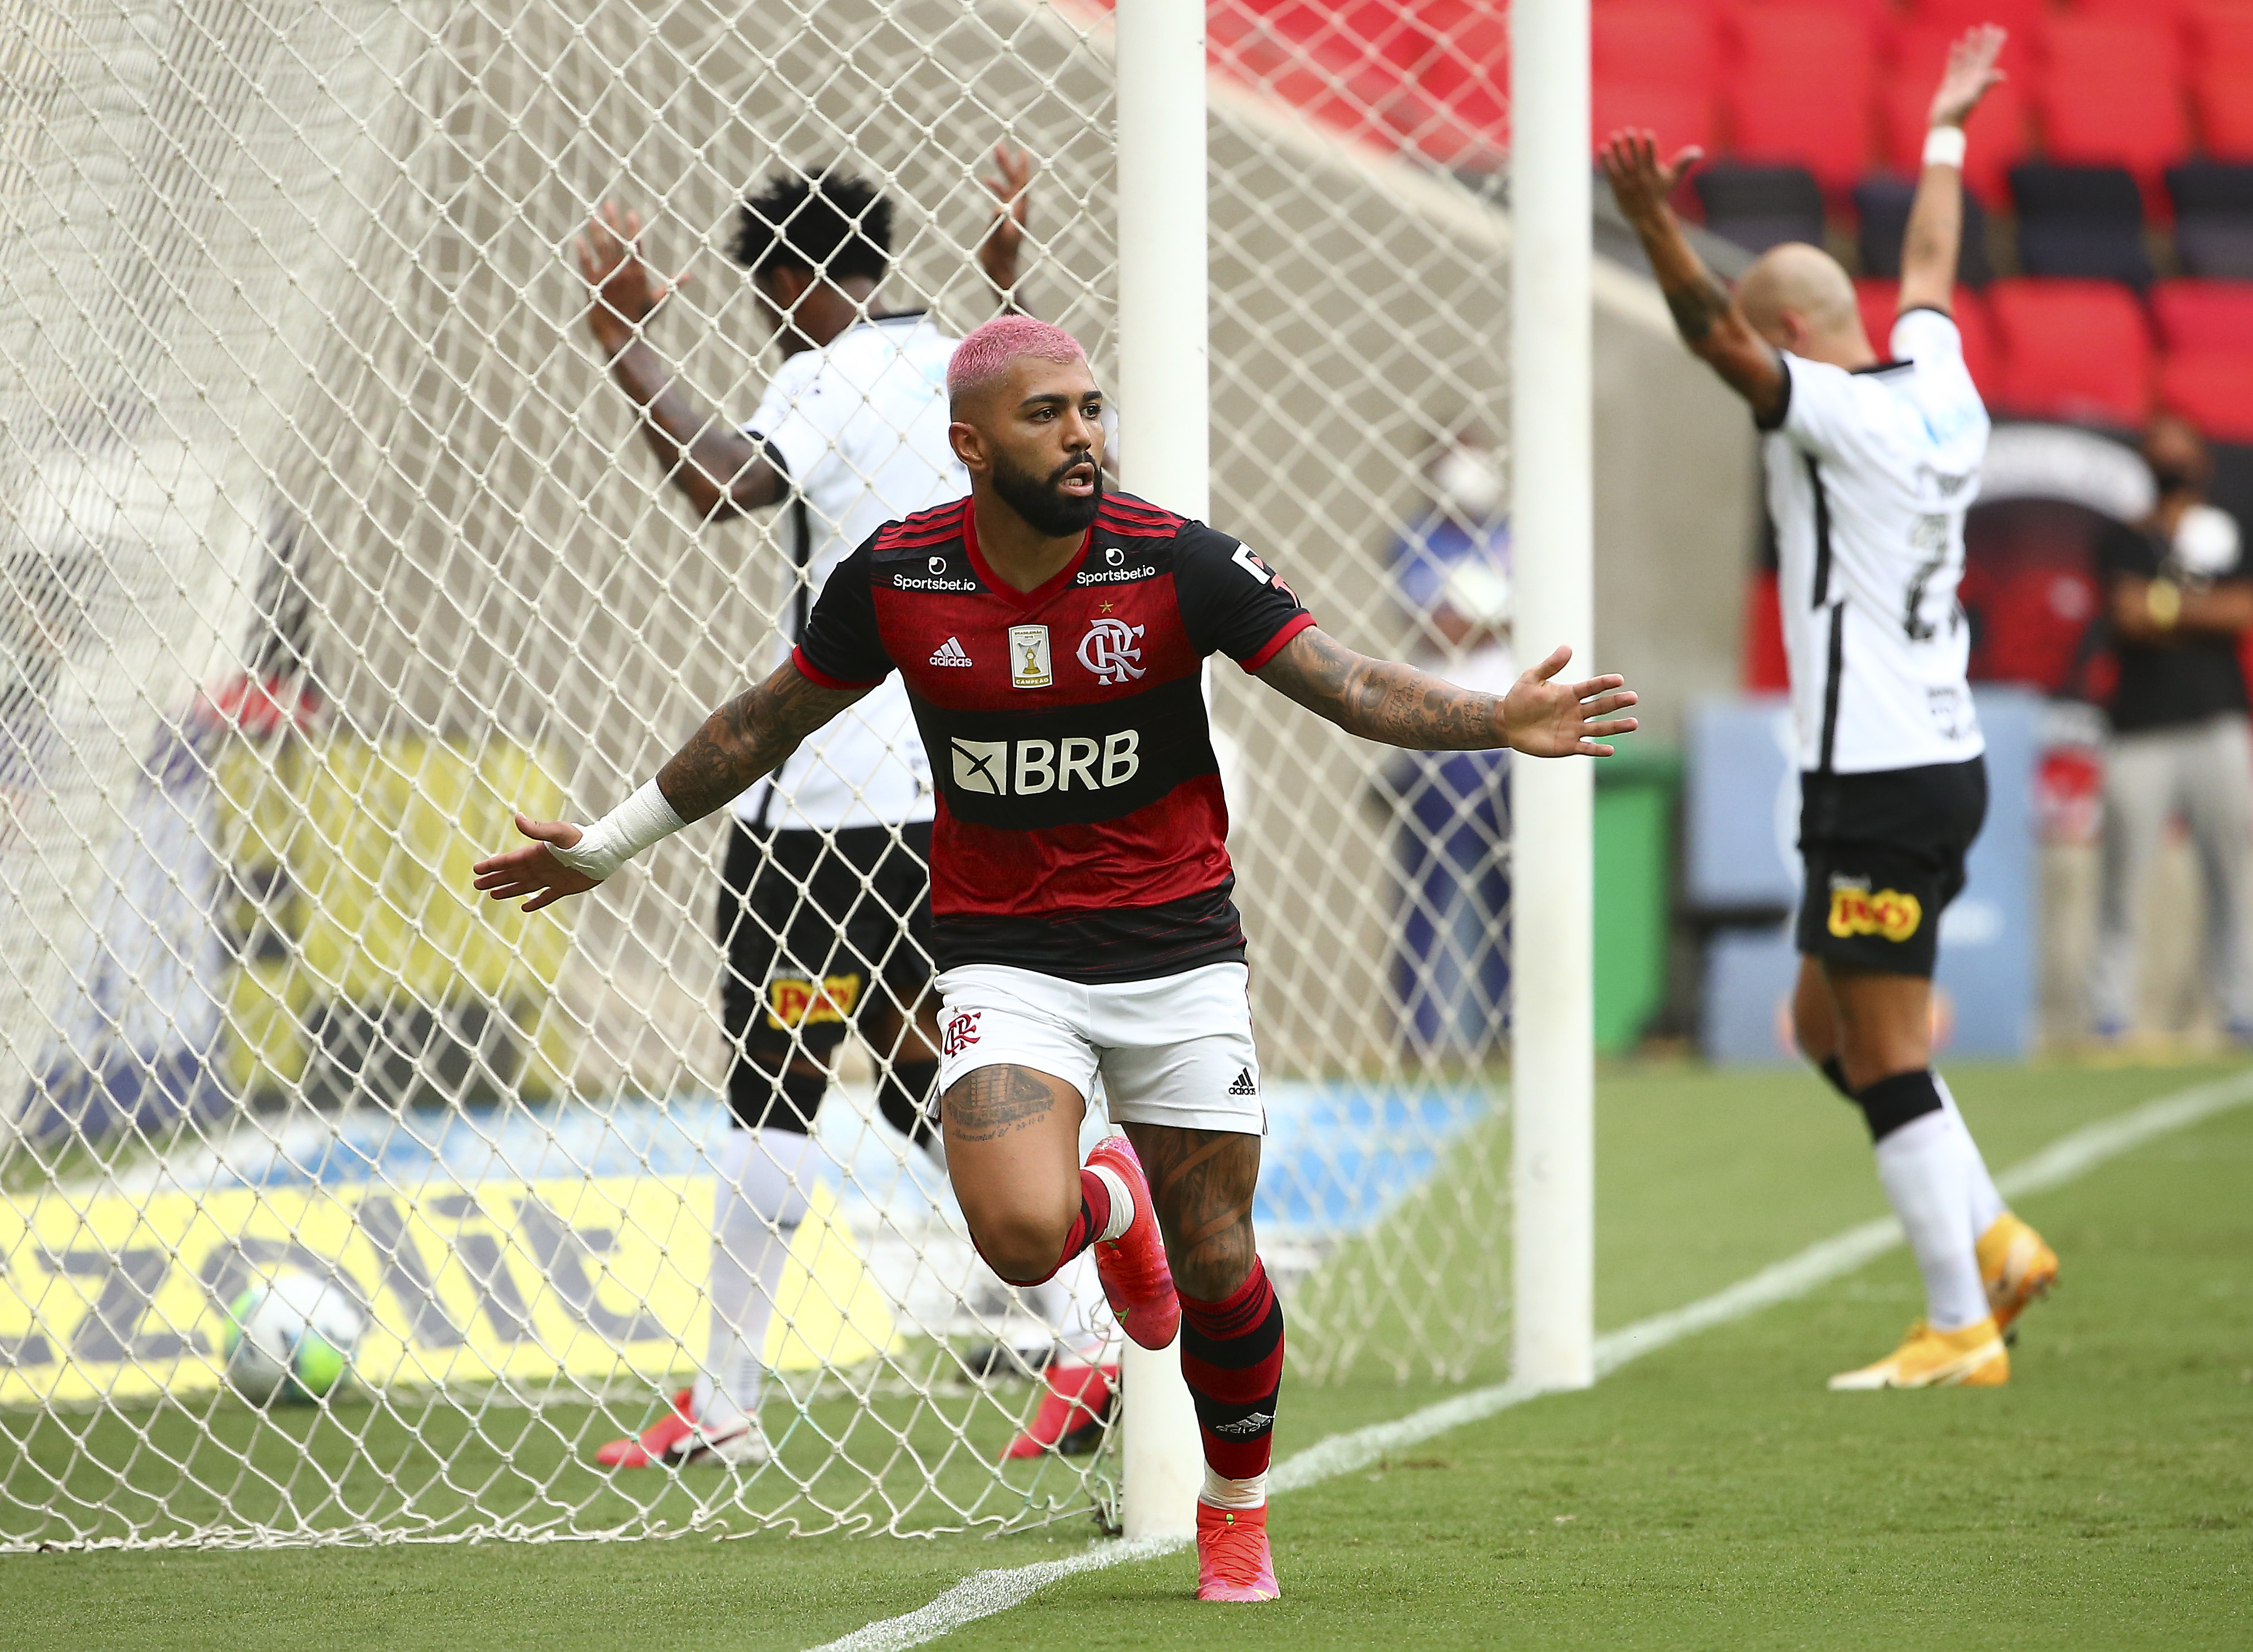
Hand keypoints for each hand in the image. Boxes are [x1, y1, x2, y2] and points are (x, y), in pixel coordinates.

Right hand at [472, 814, 599, 911]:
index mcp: (536, 853)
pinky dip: (535, 903)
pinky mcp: (564, 888)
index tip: (476, 869)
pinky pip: (546, 897)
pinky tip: (524, 907)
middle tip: (477, 884)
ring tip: (492, 894)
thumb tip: (517, 817)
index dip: (493, 865)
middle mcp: (541, 866)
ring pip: (524, 886)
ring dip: (508, 890)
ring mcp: (551, 877)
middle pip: (512, 874)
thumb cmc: (583, 839)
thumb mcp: (558, 833)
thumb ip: (538, 829)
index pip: (509, 861)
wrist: (605, 851)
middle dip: (494, 879)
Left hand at [575, 202, 690, 356]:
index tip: (631, 213)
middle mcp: (622, 273)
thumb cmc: (641, 319)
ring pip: (601, 249)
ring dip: (597, 230)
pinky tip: (579, 239)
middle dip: (613, 221)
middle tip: (609, 204)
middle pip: (617, 241)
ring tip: (592, 215)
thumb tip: (689, 275)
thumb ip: (673, 285)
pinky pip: (586, 265)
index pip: (636, 246)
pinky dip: (582, 252)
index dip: (633, 228)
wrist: (621, 337)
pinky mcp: (593, 285)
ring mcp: (606, 278)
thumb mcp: (658, 301)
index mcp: (639, 274)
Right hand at [977, 142, 1033, 298]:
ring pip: (1008, 186)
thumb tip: (999, 207)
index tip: (1021, 152)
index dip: (1021, 169)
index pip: (1021, 185)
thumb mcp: (998, 239)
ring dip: (1002, 171)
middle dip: (1007, 163)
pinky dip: (996, 186)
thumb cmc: (1000, 257)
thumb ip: (999, 223)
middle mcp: (1017, 210)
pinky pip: (1001, 196)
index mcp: (1018, 212)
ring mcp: (1011, 213)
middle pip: (1014, 181)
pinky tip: (987, 179)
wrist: (1001, 270)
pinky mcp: (1004, 217)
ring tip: (995, 154)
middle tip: (999, 146)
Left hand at [1501, 645, 1639, 757]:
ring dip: (1616, 726)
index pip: (1592, 687)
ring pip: (1599, 728)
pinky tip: (1611, 749)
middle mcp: (1576, 711)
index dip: (1605, 683)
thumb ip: (1550, 665)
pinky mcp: (1567, 745)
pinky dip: (1598, 750)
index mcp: (1570, 693)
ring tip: (1634, 723)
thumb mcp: (1532, 678)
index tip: (1619, 680)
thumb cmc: (1520, 698)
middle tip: (1633, 698)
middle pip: (1601, 706)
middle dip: (1617, 702)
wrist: (1508, 722)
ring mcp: (1574, 729)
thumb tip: (1567, 647)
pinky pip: (1586, 748)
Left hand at [1599, 130, 1702, 231]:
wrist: (1647, 215)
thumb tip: (1699, 151)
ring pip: (1621, 163)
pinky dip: (1607, 161)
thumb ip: (1683, 162)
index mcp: (1654, 171)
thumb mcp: (1673, 177)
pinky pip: (1611, 172)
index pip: (1652, 156)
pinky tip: (1603, 148)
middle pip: (1635, 158)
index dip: (1649, 145)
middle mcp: (1641, 176)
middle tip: (1627, 131)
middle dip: (1631, 144)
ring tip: (1614, 136)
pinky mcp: (1618, 187)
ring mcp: (1628, 182)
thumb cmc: (1661, 193)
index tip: (1646, 134)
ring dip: (1617, 149)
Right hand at [1928, 24, 2005, 130]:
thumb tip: (2002, 75)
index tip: (1998, 31)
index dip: (1993, 43)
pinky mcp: (1950, 84)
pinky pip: (1954, 65)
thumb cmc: (1958, 113)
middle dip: (1983, 40)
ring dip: (1970, 45)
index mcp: (1979, 78)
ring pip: (1967, 58)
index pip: (1988, 56)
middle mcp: (1972, 78)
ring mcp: (1961, 80)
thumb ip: (1985, 84)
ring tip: (1970, 31)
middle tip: (1986, 26)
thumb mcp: (1972, 97)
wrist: (1945, 126)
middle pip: (1979, 54)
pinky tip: (1955, 45)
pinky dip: (1955, 55)